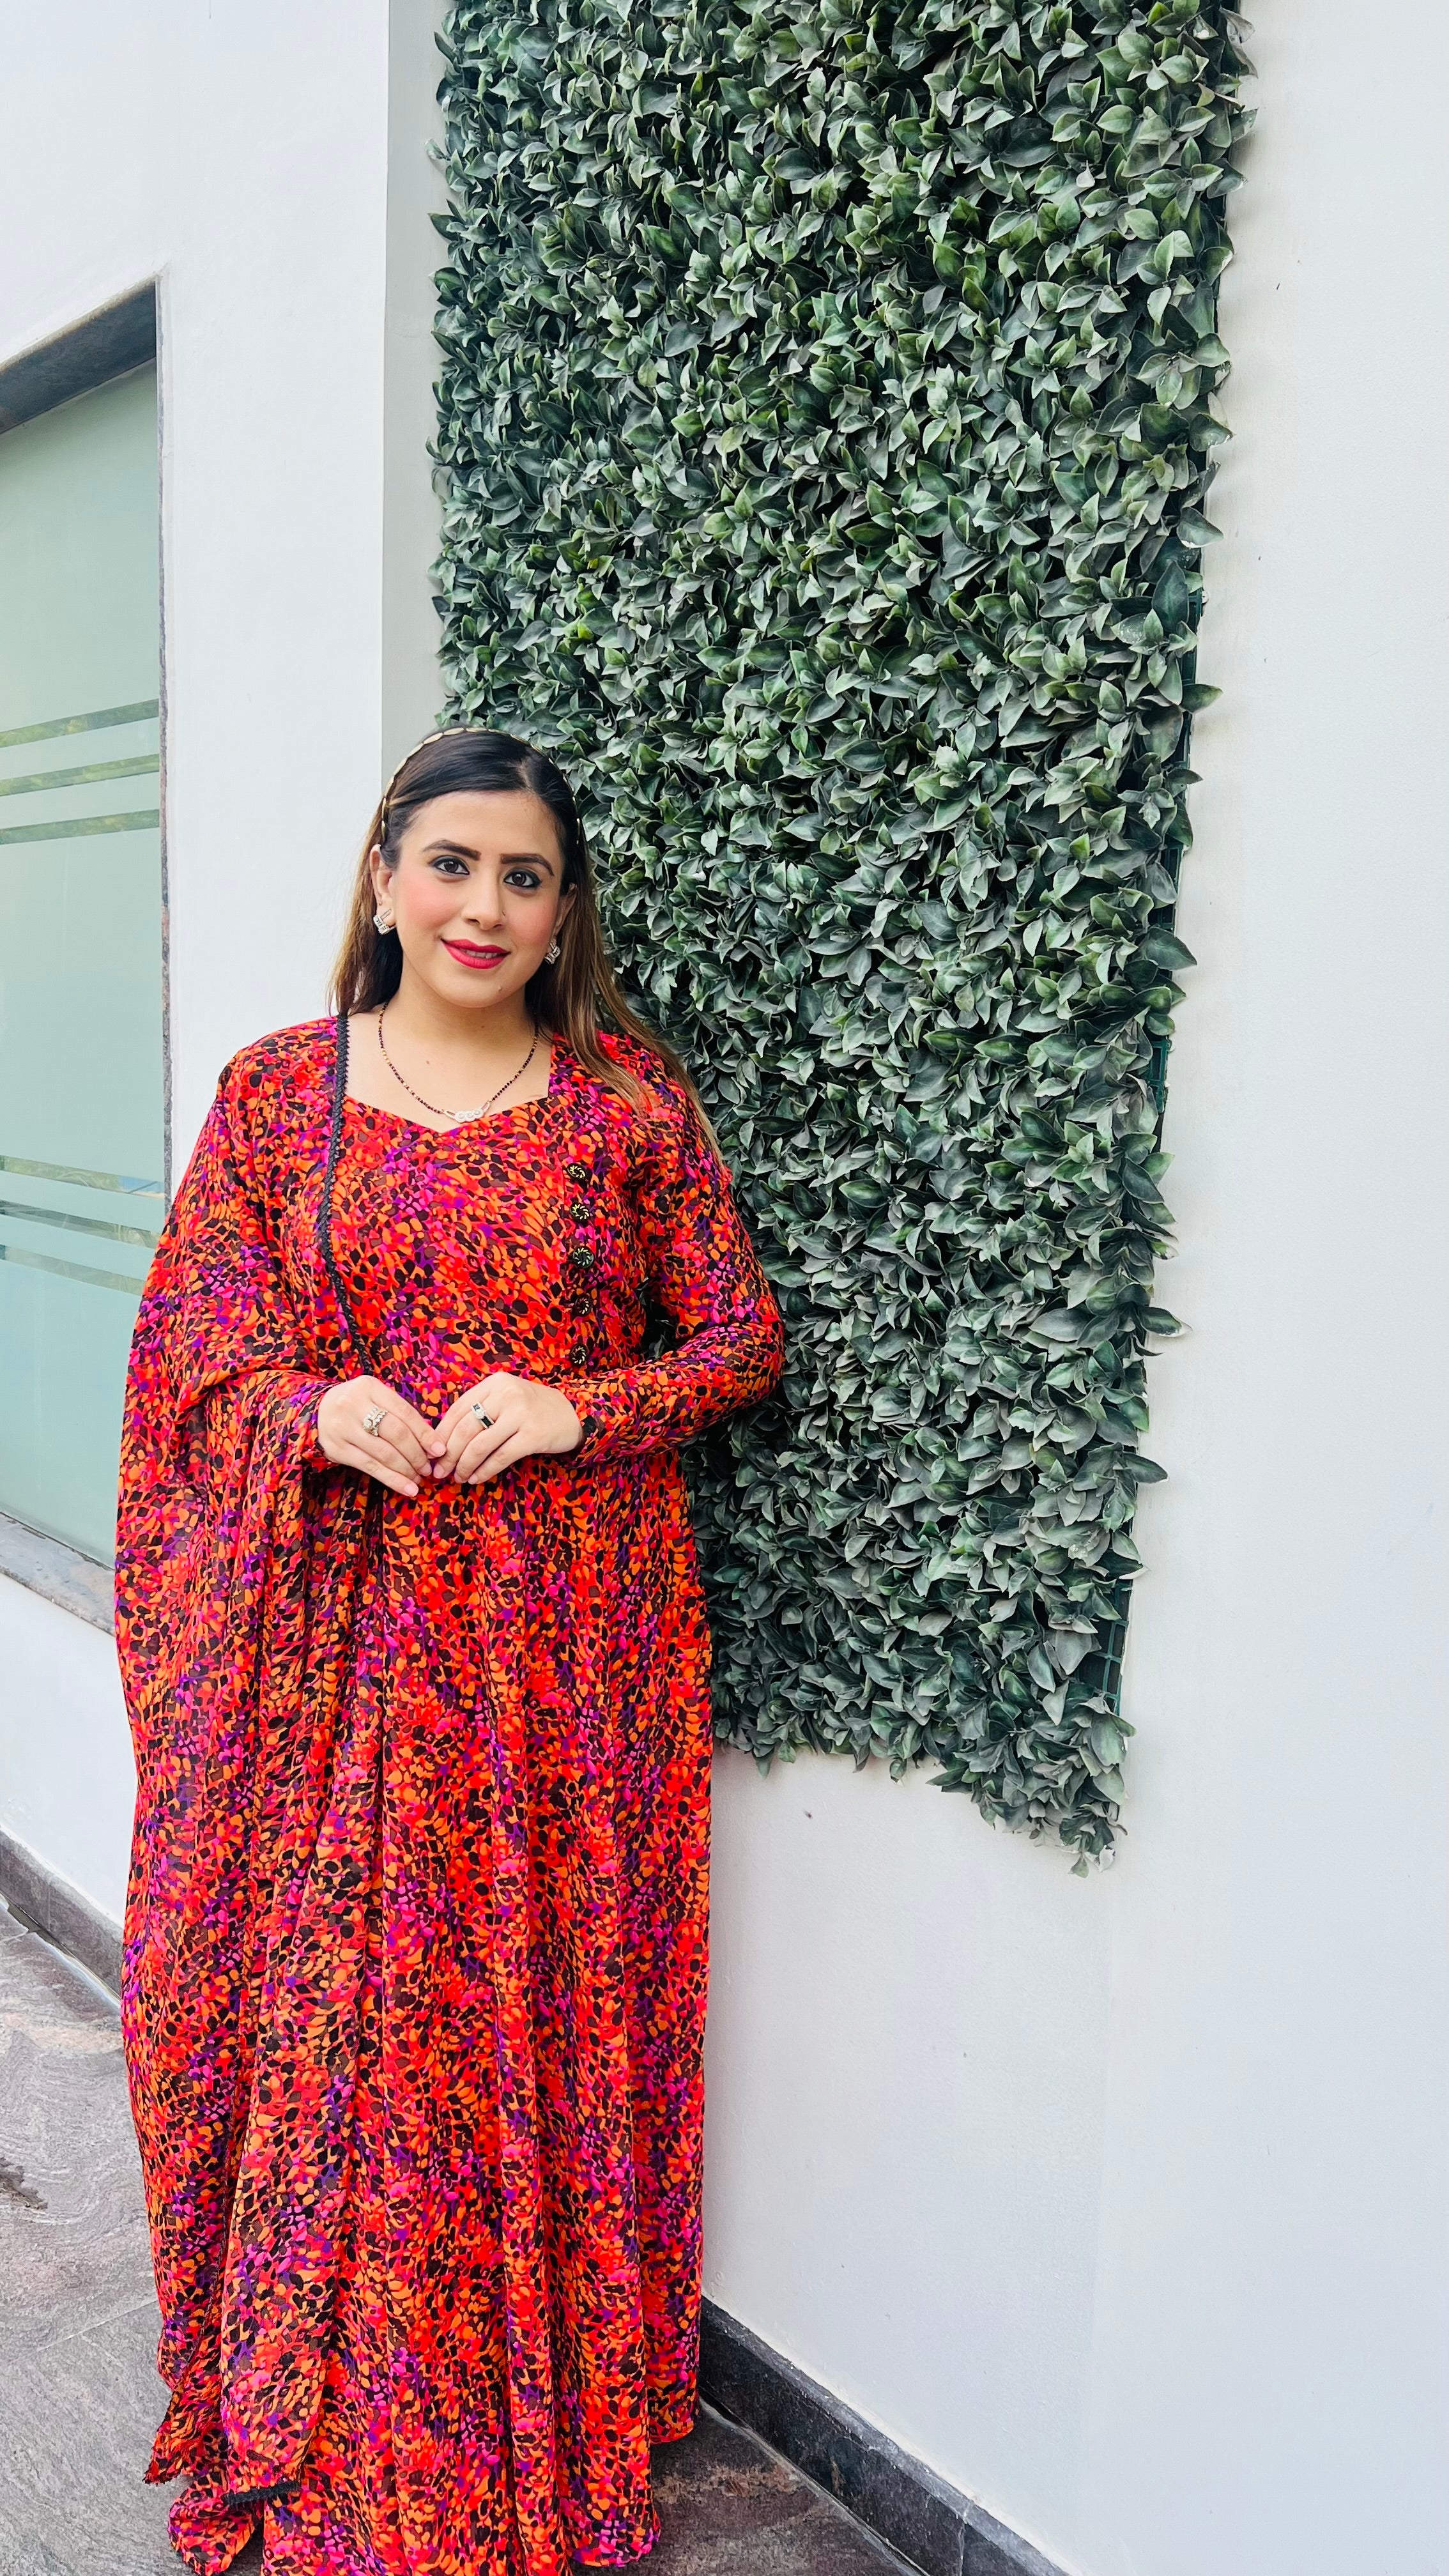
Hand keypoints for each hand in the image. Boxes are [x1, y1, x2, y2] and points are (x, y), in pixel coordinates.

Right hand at [316, 1376, 436, 1497]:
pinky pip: (370, 1467)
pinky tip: (406, 1487)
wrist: (317, 1411)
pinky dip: (391, 1479)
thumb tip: (432, 1444)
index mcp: (369, 1387)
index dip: (425, 1433)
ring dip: (406, 1469)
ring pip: (383, 1453)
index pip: (405, 1412)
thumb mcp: (376, 1399)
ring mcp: (342, 1427)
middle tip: (428, 1467)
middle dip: (416, 1454)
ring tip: (418, 1478)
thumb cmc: (358, 1406)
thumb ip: (400, 1415)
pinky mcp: (336, 1448)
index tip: (439, 1450)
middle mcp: (353, 1404)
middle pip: (395, 1433)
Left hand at [430, 1372, 581, 1484]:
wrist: (573, 1412)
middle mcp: (507, 1395)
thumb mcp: (506, 1398)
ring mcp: (521, 1414)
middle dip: (449, 1454)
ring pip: (480, 1445)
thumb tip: (444, 1439)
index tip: (431, 1452)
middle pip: (465, 1429)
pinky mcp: (533, 1435)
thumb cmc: (532, 1409)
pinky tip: (476, 1478)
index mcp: (495, 1383)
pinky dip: (484, 1471)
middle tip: (439, 1471)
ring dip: (464, 1465)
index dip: (441, 1434)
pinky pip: (500, 1457)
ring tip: (457, 1477)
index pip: (458, 1409)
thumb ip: (480, 1409)